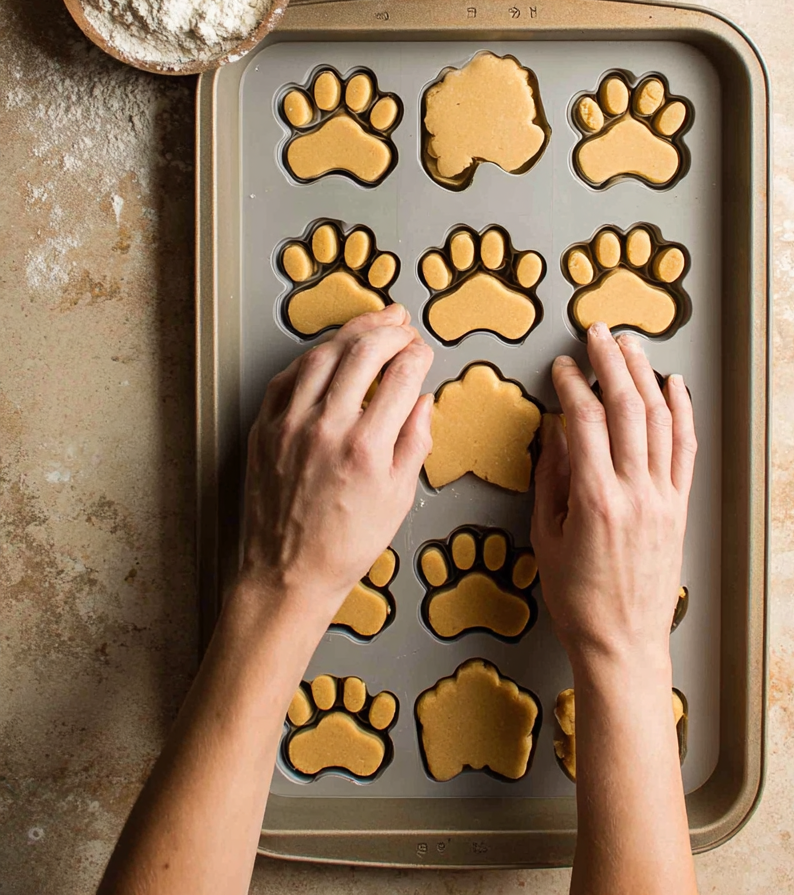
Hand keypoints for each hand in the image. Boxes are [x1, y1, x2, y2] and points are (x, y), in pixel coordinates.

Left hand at [240, 304, 433, 619]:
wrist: (287, 574)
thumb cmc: (345, 545)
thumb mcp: (398, 497)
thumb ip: (415, 441)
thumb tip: (422, 399)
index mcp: (367, 447)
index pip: (402, 375)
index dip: (418, 353)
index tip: (423, 351)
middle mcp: (327, 428)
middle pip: (364, 352)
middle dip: (389, 330)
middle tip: (402, 325)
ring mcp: (290, 425)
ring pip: (322, 355)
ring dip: (350, 332)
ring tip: (370, 324)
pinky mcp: (264, 429)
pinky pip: (287, 377)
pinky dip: (311, 357)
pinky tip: (328, 352)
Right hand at [532, 323, 696, 674]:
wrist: (622, 643)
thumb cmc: (578, 599)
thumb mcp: (545, 537)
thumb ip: (551, 478)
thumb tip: (556, 432)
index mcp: (596, 501)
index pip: (585, 421)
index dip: (572, 384)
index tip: (561, 367)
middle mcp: (635, 493)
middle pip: (627, 408)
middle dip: (610, 363)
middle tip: (596, 334)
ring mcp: (663, 499)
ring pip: (660, 420)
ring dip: (644, 376)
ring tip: (630, 346)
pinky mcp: (679, 507)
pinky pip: (685, 449)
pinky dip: (682, 412)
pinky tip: (674, 386)